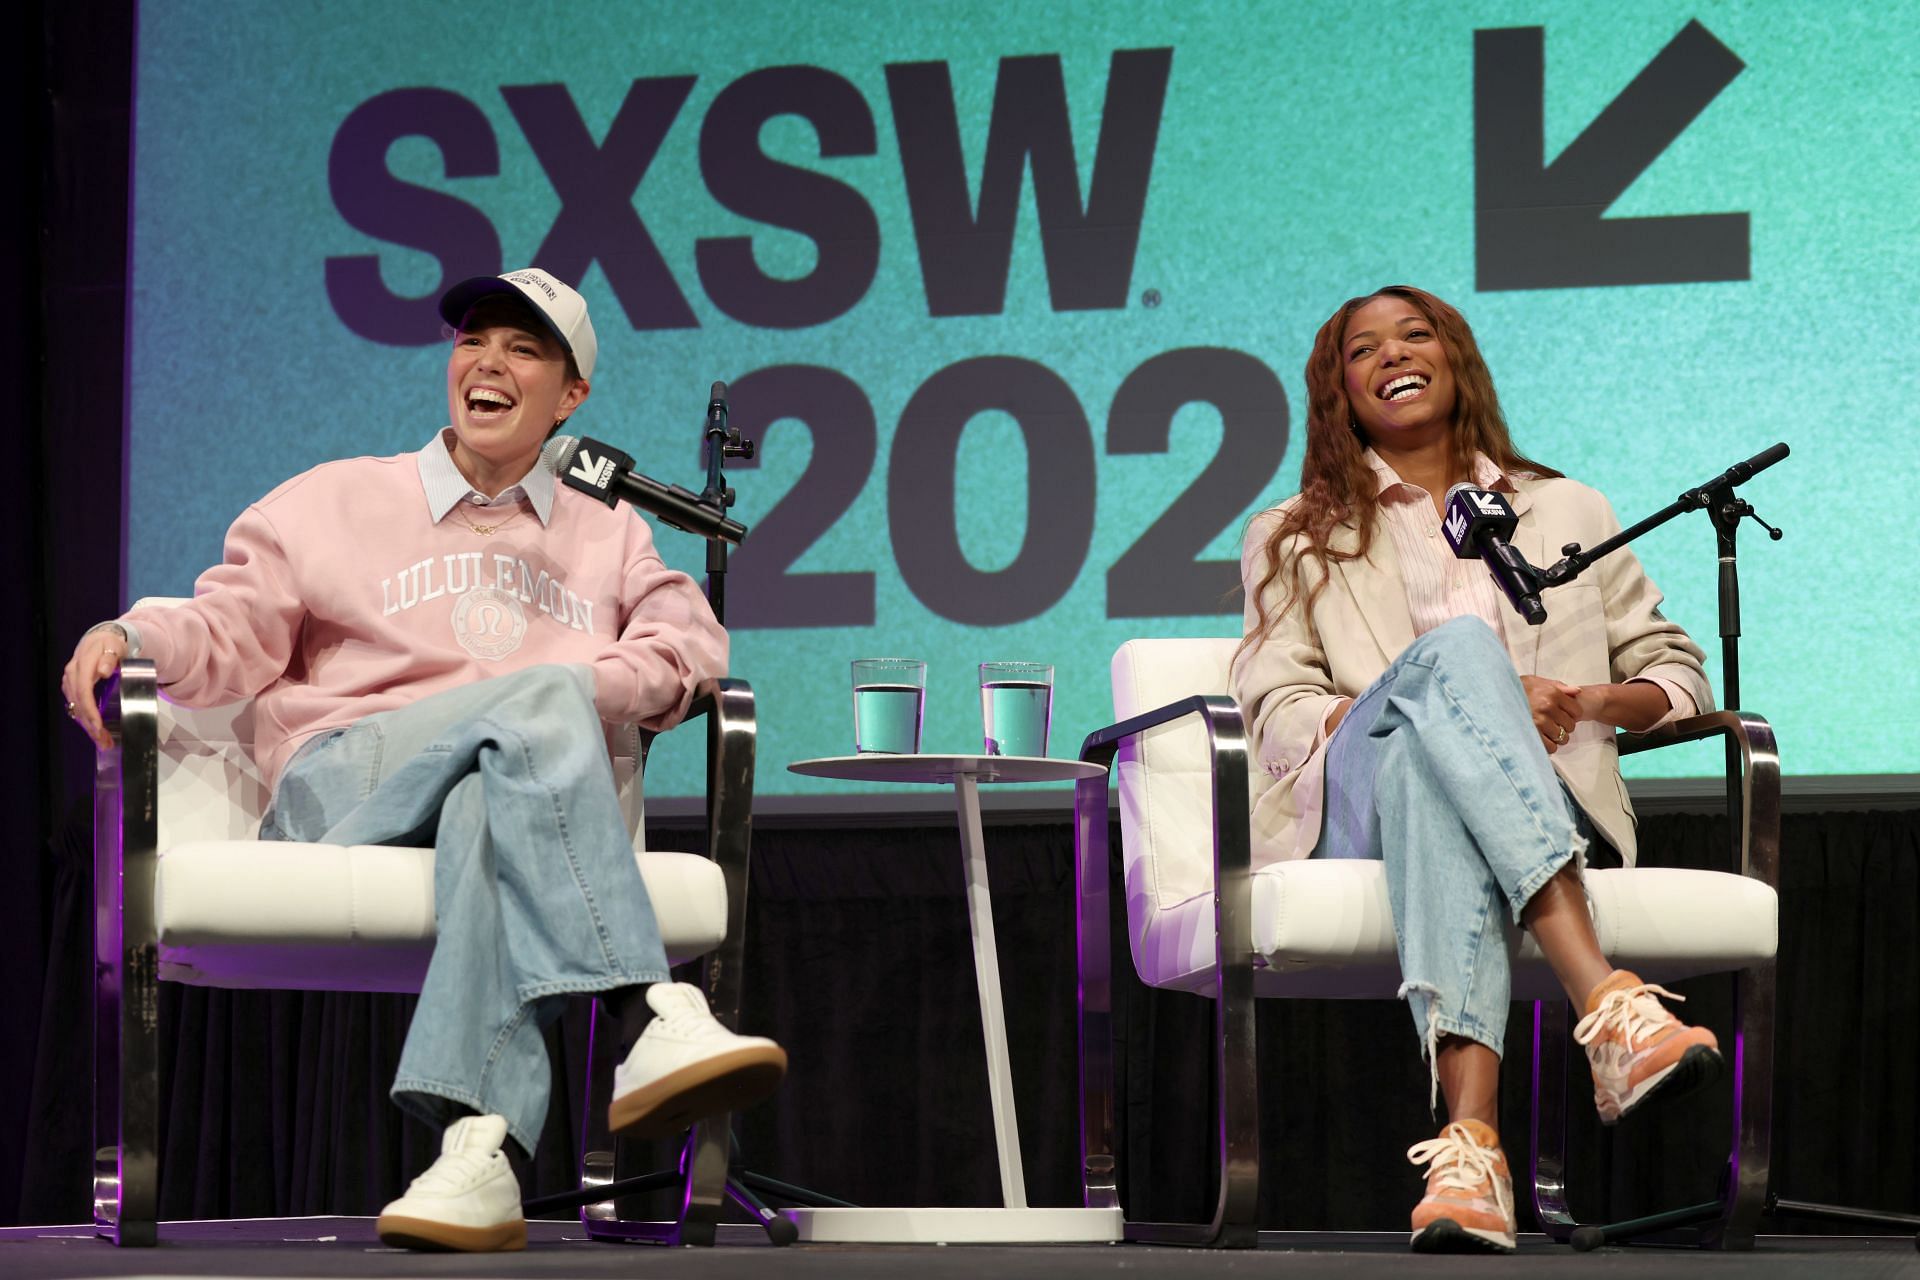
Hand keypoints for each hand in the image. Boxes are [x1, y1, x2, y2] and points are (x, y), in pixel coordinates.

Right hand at [61, 625, 127, 750]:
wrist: (99, 640)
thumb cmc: (110, 644)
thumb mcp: (114, 647)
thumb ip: (110, 658)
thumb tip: (104, 671)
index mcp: (82, 665)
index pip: (83, 691)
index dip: (89, 710)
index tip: (98, 726)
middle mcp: (72, 675)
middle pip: (78, 704)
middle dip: (90, 725)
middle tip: (104, 742)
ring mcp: (70, 682)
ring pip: (76, 708)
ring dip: (88, 727)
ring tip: (103, 742)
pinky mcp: (72, 688)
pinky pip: (76, 707)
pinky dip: (85, 720)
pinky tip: (95, 732)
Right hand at [1520, 675, 1581, 753]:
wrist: (1494, 697)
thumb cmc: (1515, 690)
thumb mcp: (1535, 681)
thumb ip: (1558, 686)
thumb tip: (1577, 691)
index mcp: (1552, 693)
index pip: (1576, 711)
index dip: (1571, 714)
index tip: (1562, 714)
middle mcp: (1548, 707)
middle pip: (1570, 726)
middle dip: (1563, 726)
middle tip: (1552, 723)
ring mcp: (1540, 722)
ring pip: (1562, 738)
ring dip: (1555, 737)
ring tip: (1545, 731)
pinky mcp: (1532, 735)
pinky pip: (1551, 747)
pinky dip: (1547, 745)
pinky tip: (1540, 738)